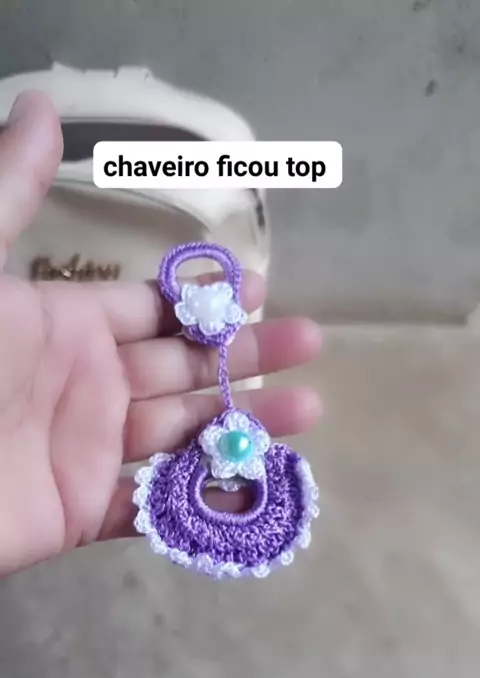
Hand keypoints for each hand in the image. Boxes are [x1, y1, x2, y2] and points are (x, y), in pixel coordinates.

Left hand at [0, 92, 321, 574]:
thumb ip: (11, 194)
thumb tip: (43, 105)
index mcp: (69, 327)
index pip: (152, 311)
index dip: (203, 300)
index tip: (258, 290)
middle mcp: (90, 385)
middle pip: (183, 368)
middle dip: (245, 356)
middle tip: (307, 342)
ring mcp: (91, 449)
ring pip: (182, 433)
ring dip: (243, 422)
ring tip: (308, 410)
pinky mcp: (85, 509)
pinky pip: (154, 506)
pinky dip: (202, 498)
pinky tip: (256, 483)